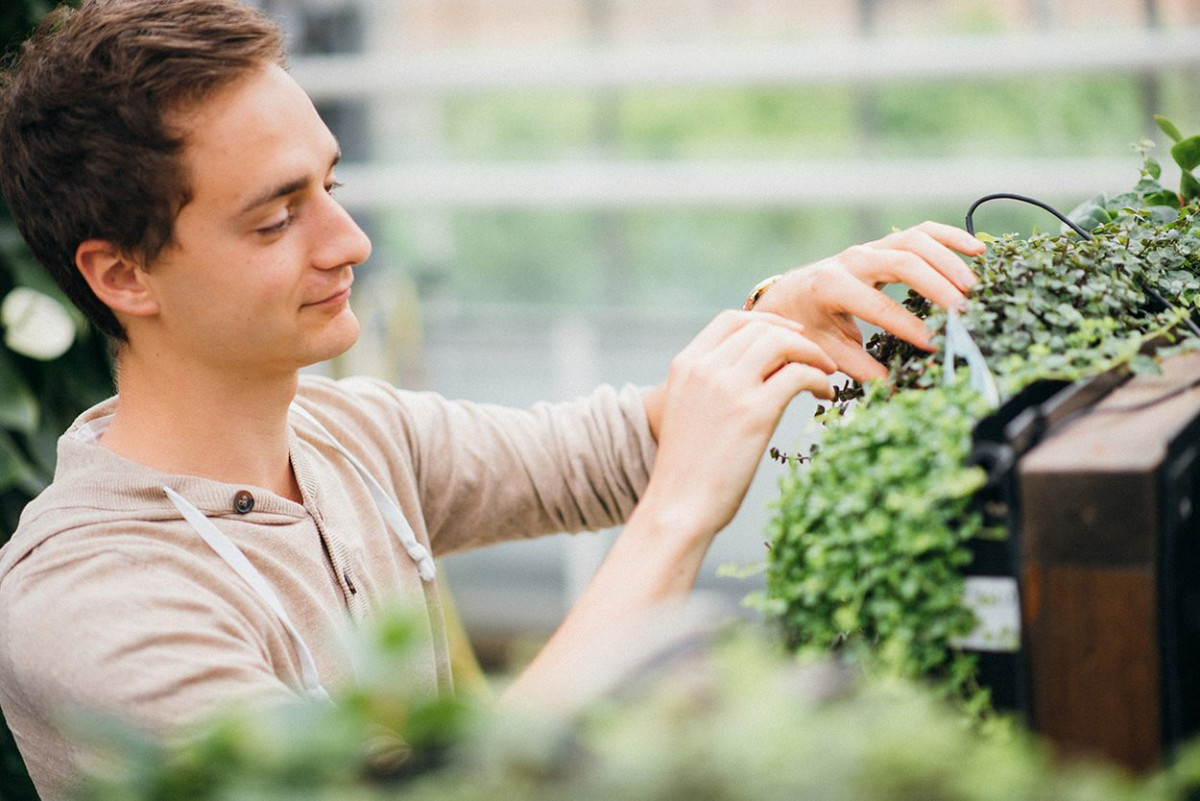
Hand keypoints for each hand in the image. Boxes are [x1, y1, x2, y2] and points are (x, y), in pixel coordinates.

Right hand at [641, 310, 835, 542]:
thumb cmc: (688, 469)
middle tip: (817, 358)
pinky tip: (823, 395)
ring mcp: (728, 387)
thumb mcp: (689, 411)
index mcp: (685, 365)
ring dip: (812, 353)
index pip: (730, 320)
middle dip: (796, 337)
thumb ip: (713, 384)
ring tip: (825, 373)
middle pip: (761, 329)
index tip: (791, 334)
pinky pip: (797, 374)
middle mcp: (705, 368)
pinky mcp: (754, 411)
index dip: (767, 320)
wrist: (679, 506)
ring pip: (782, 342)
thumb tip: (762, 370)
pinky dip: (818, 379)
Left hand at [753, 221, 984, 381]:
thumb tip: (893, 387)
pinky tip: (977, 251)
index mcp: (831, 286)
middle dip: (936, 286)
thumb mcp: (826, 349)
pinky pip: (921, 232)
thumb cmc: (808, 325)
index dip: (908, 326)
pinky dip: (950, 237)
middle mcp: (851, 260)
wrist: (788, 295)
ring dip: (948, 261)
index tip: (934, 344)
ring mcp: (870, 248)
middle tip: (963, 311)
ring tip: (973, 286)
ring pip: (915, 241)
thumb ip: (859, 368)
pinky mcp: (884, 244)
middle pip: (902, 262)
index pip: (878, 306)